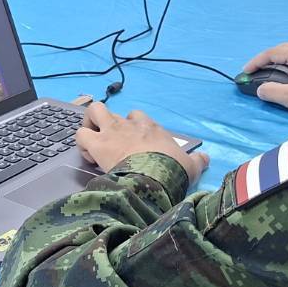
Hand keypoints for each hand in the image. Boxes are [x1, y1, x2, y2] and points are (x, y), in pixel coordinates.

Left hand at [76, 102, 209, 184]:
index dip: (129, 126)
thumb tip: (207, 157)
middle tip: (106, 139)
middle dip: (105, 122)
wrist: (157, 176)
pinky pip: (80, 135)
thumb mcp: (191, 165)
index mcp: (150, 127)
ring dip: (89, 125)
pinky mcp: (97, 144)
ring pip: (93, 112)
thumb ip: (198, 160)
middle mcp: (129, 124)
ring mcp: (112, 131)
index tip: (129, 142)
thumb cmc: (173, 170)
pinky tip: (89, 156)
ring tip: (91, 142)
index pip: (136, 116)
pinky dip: (81, 143)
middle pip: (111, 111)